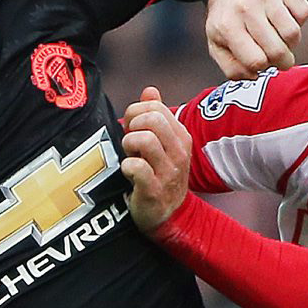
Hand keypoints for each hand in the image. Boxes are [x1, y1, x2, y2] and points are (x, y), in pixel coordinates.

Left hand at [117, 88, 192, 231]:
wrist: (169, 217)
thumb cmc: (161, 175)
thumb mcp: (164, 144)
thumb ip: (157, 116)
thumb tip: (150, 90)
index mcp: (181, 137)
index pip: (156, 108)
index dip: (136, 113)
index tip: (133, 128)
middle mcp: (179, 152)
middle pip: (152, 119)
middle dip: (132, 125)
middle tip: (129, 141)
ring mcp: (168, 172)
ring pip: (144, 139)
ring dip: (129, 145)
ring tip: (130, 155)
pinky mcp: (154, 190)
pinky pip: (136, 167)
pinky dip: (126, 166)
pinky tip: (129, 173)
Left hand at [204, 0, 307, 76]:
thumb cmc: (227, 15)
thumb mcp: (217, 43)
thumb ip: (232, 68)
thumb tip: (253, 75)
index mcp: (226, 25)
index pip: (256, 61)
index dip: (264, 67)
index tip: (265, 63)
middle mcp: (245, 6)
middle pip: (277, 50)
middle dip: (283, 61)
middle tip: (280, 57)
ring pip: (293, 34)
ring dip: (291, 41)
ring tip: (280, 35)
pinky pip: (303, 13)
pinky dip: (298, 19)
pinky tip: (284, 16)